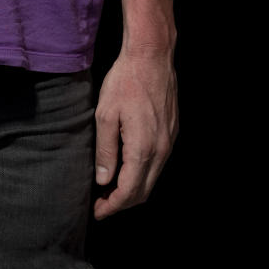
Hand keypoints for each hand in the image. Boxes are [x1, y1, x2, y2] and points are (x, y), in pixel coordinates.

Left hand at [92, 48, 177, 219]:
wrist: (152, 56)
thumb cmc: (125, 81)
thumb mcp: (105, 115)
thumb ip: (105, 151)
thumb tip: (104, 181)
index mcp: (143, 149)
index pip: (128, 192)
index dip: (111, 207)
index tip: (96, 212)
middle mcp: (161, 150)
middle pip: (143, 191)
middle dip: (122, 203)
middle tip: (101, 204)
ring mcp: (169, 141)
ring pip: (152, 178)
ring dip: (133, 188)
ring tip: (110, 188)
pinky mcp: (172, 132)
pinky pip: (158, 163)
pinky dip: (143, 173)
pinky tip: (127, 167)